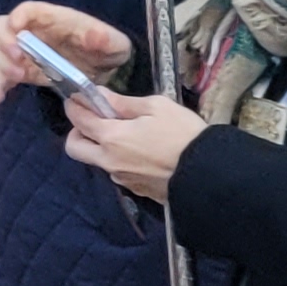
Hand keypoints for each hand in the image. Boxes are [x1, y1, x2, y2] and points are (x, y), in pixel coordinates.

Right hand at [0, 1, 135, 105]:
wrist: (106, 70)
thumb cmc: (108, 50)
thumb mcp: (114, 43)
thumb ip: (105, 38)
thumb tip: (94, 36)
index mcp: (52, 19)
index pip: (28, 10)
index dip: (18, 16)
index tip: (17, 28)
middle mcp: (31, 31)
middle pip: (1, 26)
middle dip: (4, 41)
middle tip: (18, 59)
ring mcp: (24, 52)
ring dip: (1, 63)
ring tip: (18, 77)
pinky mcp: (22, 71)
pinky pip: (1, 76)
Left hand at [60, 90, 210, 201]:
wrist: (211, 173)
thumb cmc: (184, 134)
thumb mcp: (156, 107)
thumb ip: (122, 102)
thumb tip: (98, 94)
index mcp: (111, 138)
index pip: (79, 121)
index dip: (75, 106)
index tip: (76, 99)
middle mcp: (109, 161)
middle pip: (75, 148)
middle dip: (77, 132)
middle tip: (95, 121)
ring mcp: (123, 179)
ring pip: (97, 161)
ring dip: (101, 148)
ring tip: (127, 135)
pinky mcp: (137, 190)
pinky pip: (119, 172)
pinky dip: (120, 160)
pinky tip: (141, 152)